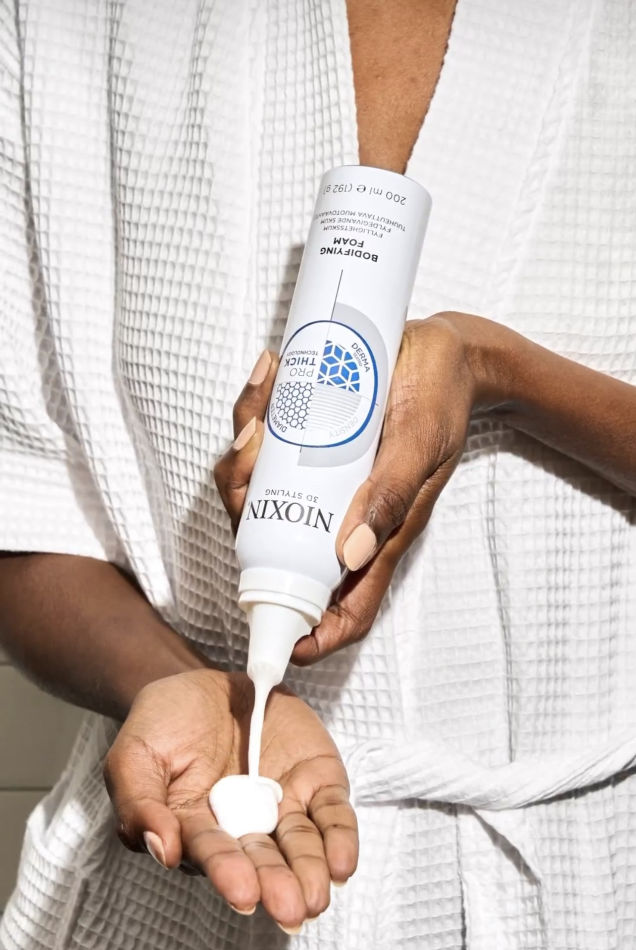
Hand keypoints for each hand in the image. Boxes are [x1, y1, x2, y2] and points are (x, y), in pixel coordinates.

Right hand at [104, 668, 357, 930]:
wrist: (204, 683)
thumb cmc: (164, 722)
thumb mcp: (134, 754)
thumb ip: (139, 802)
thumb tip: (161, 849)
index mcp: (196, 828)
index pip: (213, 853)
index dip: (228, 871)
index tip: (243, 892)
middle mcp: (243, 825)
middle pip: (263, 860)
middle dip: (276, 884)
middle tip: (289, 907)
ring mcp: (282, 803)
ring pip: (301, 844)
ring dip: (311, 870)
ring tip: (316, 893)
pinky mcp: (314, 778)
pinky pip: (332, 811)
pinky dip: (340, 836)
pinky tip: (343, 861)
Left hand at [215, 315, 500, 661]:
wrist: (444, 351)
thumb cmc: (443, 402)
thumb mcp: (421, 446)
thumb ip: (391, 495)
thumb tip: (350, 553)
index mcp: (376, 532)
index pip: (342, 604)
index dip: (309, 631)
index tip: (277, 635)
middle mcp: (340, 512)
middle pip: (276, 541)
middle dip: (246, 501)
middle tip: (252, 442)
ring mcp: (321, 477)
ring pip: (261, 488)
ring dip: (246, 446)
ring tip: (262, 397)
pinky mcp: (309, 440)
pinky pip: (266, 440)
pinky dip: (258, 409)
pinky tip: (270, 372)